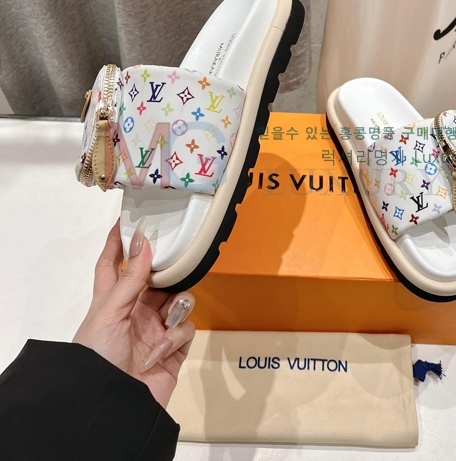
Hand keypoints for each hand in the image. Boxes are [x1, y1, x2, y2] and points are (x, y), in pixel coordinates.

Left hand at [73, 219, 195, 407]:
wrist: (113, 406)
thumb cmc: (98, 357)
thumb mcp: (111, 313)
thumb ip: (130, 278)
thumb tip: (143, 241)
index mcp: (111, 300)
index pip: (112, 265)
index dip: (117, 242)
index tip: (126, 219)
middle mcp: (135, 311)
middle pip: (156, 279)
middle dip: (167, 272)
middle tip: (177, 260)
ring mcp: (156, 329)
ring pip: (178, 300)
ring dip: (176, 307)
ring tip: (169, 317)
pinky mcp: (174, 347)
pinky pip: (187, 328)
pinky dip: (177, 335)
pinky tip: (162, 349)